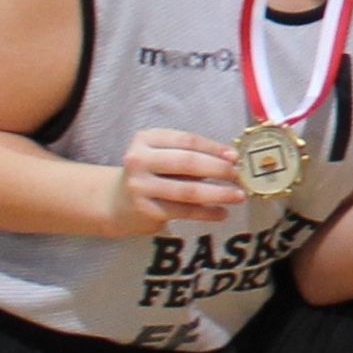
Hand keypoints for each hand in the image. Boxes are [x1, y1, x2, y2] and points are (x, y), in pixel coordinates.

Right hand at [109, 129, 241, 230]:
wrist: (114, 202)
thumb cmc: (150, 173)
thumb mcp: (161, 155)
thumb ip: (189, 155)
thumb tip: (231, 160)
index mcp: (146, 139)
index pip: (186, 141)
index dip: (213, 148)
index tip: (235, 156)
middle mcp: (139, 160)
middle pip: (187, 163)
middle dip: (218, 169)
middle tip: (239, 175)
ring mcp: (140, 187)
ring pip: (187, 191)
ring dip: (218, 193)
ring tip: (238, 196)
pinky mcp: (145, 210)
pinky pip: (183, 211)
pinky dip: (206, 212)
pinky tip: (221, 212)